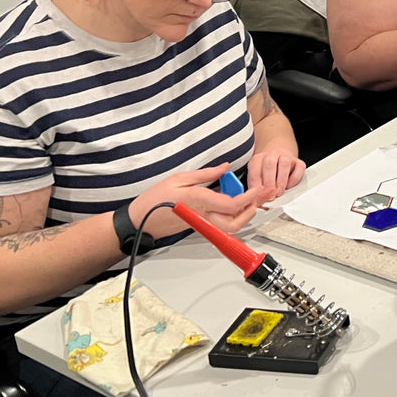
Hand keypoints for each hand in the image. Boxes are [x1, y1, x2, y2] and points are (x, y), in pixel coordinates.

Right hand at [126, 163, 266, 239]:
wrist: (139, 221)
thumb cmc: (155, 199)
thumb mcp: (179, 177)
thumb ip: (205, 174)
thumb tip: (225, 168)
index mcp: (199, 201)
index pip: (232, 204)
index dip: (249, 197)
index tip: (257, 188)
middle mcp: (203, 216)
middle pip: (235, 223)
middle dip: (250, 211)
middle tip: (256, 196)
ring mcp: (201, 224)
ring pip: (229, 228)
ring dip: (243, 216)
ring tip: (246, 199)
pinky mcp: (199, 227)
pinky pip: (221, 225)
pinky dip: (232, 216)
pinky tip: (231, 202)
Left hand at [246, 149, 305, 201]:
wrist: (278, 154)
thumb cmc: (265, 170)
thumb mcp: (256, 177)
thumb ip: (255, 186)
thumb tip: (255, 201)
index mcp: (258, 159)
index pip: (255, 171)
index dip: (257, 186)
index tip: (259, 197)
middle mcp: (271, 155)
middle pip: (269, 165)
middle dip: (269, 183)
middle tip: (270, 196)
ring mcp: (286, 157)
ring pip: (285, 163)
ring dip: (281, 181)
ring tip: (279, 192)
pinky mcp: (298, 161)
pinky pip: (298, 168)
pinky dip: (294, 179)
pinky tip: (288, 186)